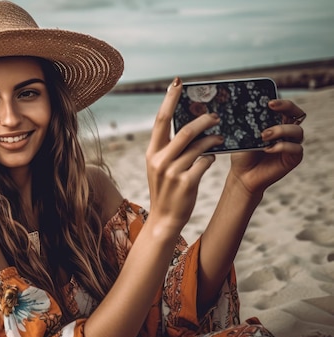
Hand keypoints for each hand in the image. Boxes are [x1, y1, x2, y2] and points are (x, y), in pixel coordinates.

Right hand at [145, 77, 224, 231]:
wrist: (164, 219)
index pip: (161, 120)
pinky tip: (212, 158)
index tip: (178, 82)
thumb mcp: (160, 167)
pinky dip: (210, 158)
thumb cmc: (166, 189)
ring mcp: (172, 172)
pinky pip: (204, 163)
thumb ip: (170, 148)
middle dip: (203, 120)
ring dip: (212, 139)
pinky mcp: (186, 183)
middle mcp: (159, 160)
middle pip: (185, 131)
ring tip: (220, 137)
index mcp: (151, 153)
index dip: (170, 99)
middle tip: (216, 115)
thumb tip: (190, 126)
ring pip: (198, 147)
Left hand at [229, 99, 304, 195]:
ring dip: (280, 130)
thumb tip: (247, 107)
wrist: (242, 175)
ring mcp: (292, 144)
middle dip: (287, 107)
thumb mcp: (244, 135)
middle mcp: (287, 132)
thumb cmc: (242, 154)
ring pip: (297, 130)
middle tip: (271, 107)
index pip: (286, 107)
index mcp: (276, 123)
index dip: (282, 102)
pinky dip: (282, 146)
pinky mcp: (293, 158)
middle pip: (298, 113)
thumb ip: (251, 123)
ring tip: (263, 136)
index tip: (269, 102)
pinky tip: (267, 149)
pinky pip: (295, 148)